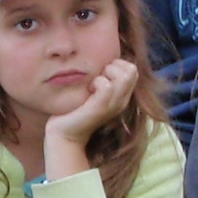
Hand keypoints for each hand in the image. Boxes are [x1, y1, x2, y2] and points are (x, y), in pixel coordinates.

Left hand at [42, 60, 137, 174]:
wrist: (65, 135)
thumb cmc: (75, 110)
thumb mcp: (93, 92)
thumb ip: (101, 78)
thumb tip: (101, 61)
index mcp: (121, 97)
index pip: (133, 70)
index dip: (117, 65)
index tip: (100, 74)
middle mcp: (121, 101)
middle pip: (132, 70)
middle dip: (113, 66)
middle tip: (97, 77)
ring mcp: (113, 105)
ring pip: (124, 76)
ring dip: (106, 73)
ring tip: (93, 84)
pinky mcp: (101, 108)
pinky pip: (107, 86)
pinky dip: (97, 82)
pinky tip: (88, 90)